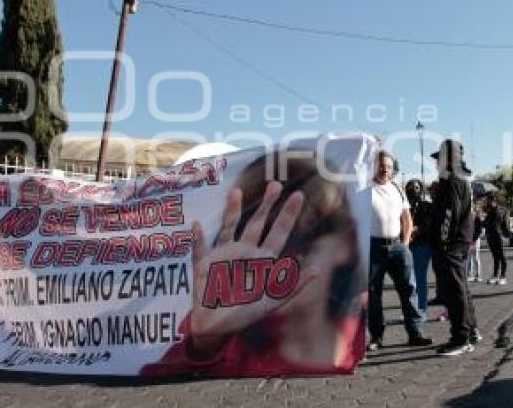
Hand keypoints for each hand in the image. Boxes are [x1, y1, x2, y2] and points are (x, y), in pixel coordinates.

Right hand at [188, 181, 316, 356]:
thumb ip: (292, 286)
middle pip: (257, 223)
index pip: (278, 233)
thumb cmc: (245, 314)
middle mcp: (244, 252)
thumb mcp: (273, 301)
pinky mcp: (204, 265)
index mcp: (262, 260)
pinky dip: (197, 238)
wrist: (218, 328)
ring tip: (236, 192)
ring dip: (232, 211)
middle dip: (266, 205)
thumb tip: (316, 270)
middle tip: (276, 184)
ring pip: (229, 227)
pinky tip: (196, 225)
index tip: (297, 196)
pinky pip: (199, 249)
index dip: (287, 215)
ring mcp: (224, 256)